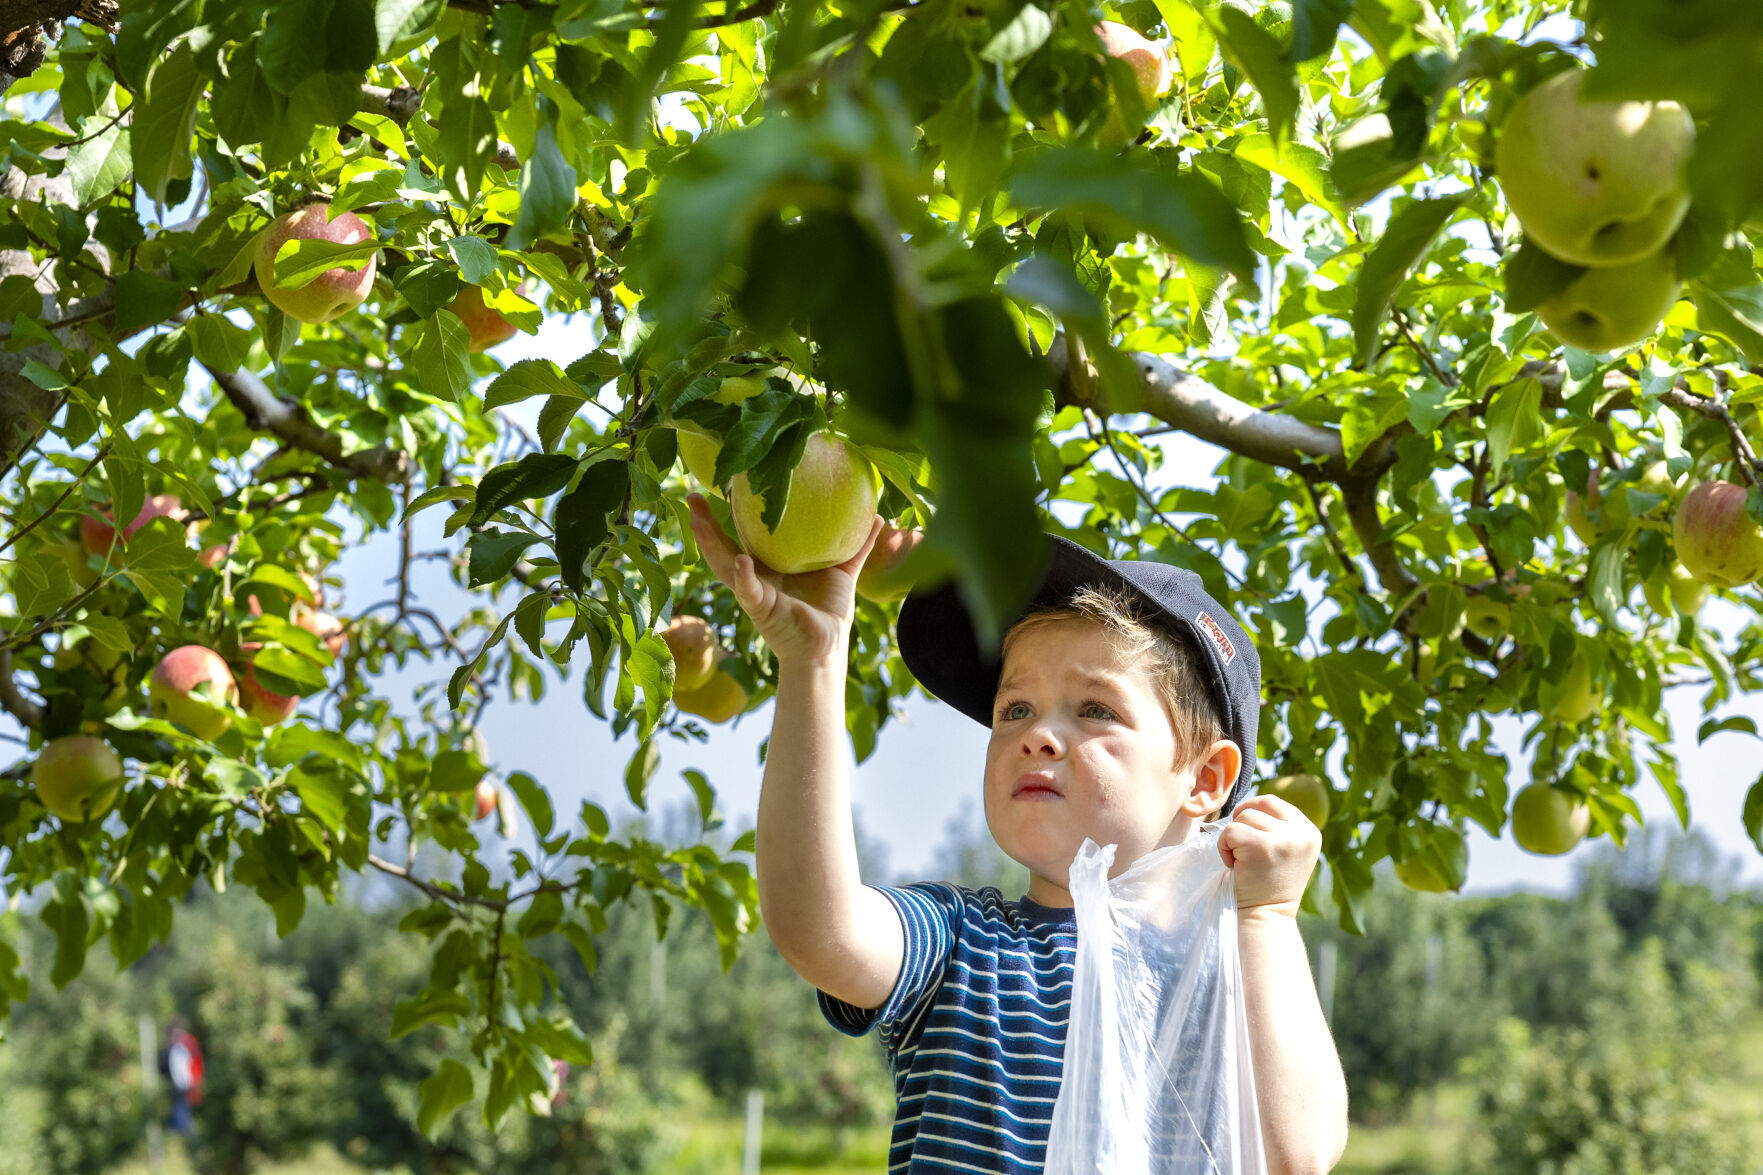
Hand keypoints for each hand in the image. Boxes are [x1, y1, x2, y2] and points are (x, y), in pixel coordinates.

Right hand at [686, 493, 882, 666]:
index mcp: (769, 565)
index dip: (730, 511)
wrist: (828, 648)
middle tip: (691, 496)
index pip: (743, 533)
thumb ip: (857, 545)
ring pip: (725, 566)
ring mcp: (754, 593)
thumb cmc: (829, 610)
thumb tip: (878, 516)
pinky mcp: (763, 611)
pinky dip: (744, 577)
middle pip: (723, 546)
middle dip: (705, 524)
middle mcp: (755, 576)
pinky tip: (741, 561)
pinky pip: (750, 592)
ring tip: (698, 521)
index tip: (721, 484)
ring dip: (710, 544)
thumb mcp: (843, 571)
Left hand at [1217, 794, 1322, 918]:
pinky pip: (1230, 830)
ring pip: (1243, 817)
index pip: (1273, 802)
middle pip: (1258, 805)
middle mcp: (1301, 833)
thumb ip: (1278, 827)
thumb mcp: (1286, 850)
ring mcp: (1283, 839)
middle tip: (1242, 848)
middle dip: (1242, 823)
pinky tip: (1233, 865)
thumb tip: (1249, 803)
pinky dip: (1223, 846)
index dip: (1253, 812)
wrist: (1266, 917)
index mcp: (1309, 831)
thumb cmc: (1268, 884)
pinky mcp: (1262, 846)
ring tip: (1241, 860)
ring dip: (1233, 837)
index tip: (1248, 835)